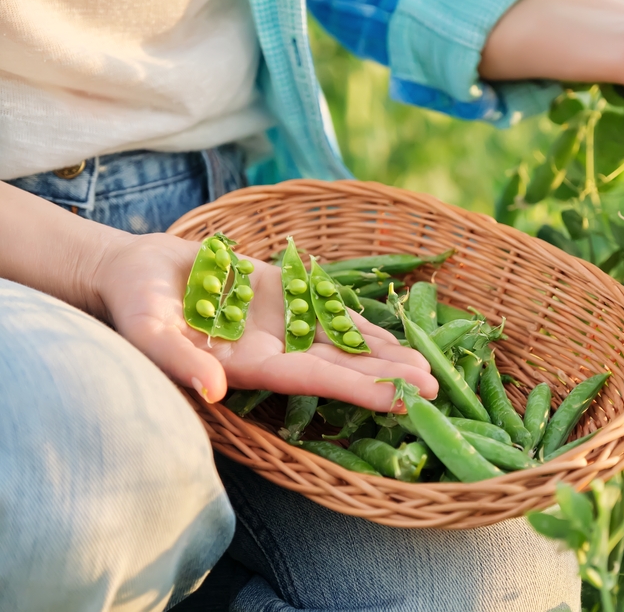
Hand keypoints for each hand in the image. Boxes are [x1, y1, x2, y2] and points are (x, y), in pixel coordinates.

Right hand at [93, 233, 437, 408]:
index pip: (313, 382)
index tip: (402, 401)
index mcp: (249, 366)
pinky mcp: (287, 295)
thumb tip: (213, 389)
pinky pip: (332, 311)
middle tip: (437, 390)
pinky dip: (365, 324)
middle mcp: (275, 351)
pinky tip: (399, 336)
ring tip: (431, 368)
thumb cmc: (135, 306)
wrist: (137, 273)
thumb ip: (179, 361)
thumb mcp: (148, 333)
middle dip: (387, 379)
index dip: (358, 390)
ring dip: (386, 356)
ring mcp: (285, 324)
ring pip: (344, 343)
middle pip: (341, 368)